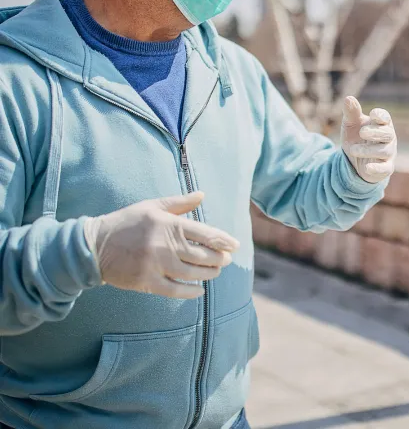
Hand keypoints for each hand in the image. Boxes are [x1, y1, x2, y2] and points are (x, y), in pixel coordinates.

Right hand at [82, 192, 239, 297]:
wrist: (94, 245)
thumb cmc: (127, 222)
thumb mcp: (152, 206)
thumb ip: (180, 203)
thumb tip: (202, 195)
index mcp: (169, 224)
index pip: (206, 233)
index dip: (224, 241)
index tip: (235, 245)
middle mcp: (165, 245)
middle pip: (203, 255)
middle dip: (219, 258)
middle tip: (226, 259)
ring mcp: (156, 265)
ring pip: (192, 273)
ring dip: (209, 274)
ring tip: (216, 271)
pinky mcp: (146, 282)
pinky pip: (175, 290)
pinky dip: (190, 292)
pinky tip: (199, 290)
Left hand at [341, 96, 396, 183]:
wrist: (354, 161)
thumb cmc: (356, 137)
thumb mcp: (351, 124)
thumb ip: (351, 112)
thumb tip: (348, 98)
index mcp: (381, 124)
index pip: (385, 118)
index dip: (381, 116)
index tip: (373, 115)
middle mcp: (388, 138)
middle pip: (387, 134)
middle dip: (375, 132)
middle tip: (362, 132)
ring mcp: (388, 153)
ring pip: (384, 151)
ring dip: (368, 150)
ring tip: (353, 149)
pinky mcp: (385, 168)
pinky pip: (384, 168)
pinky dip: (376, 168)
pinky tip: (367, 168)